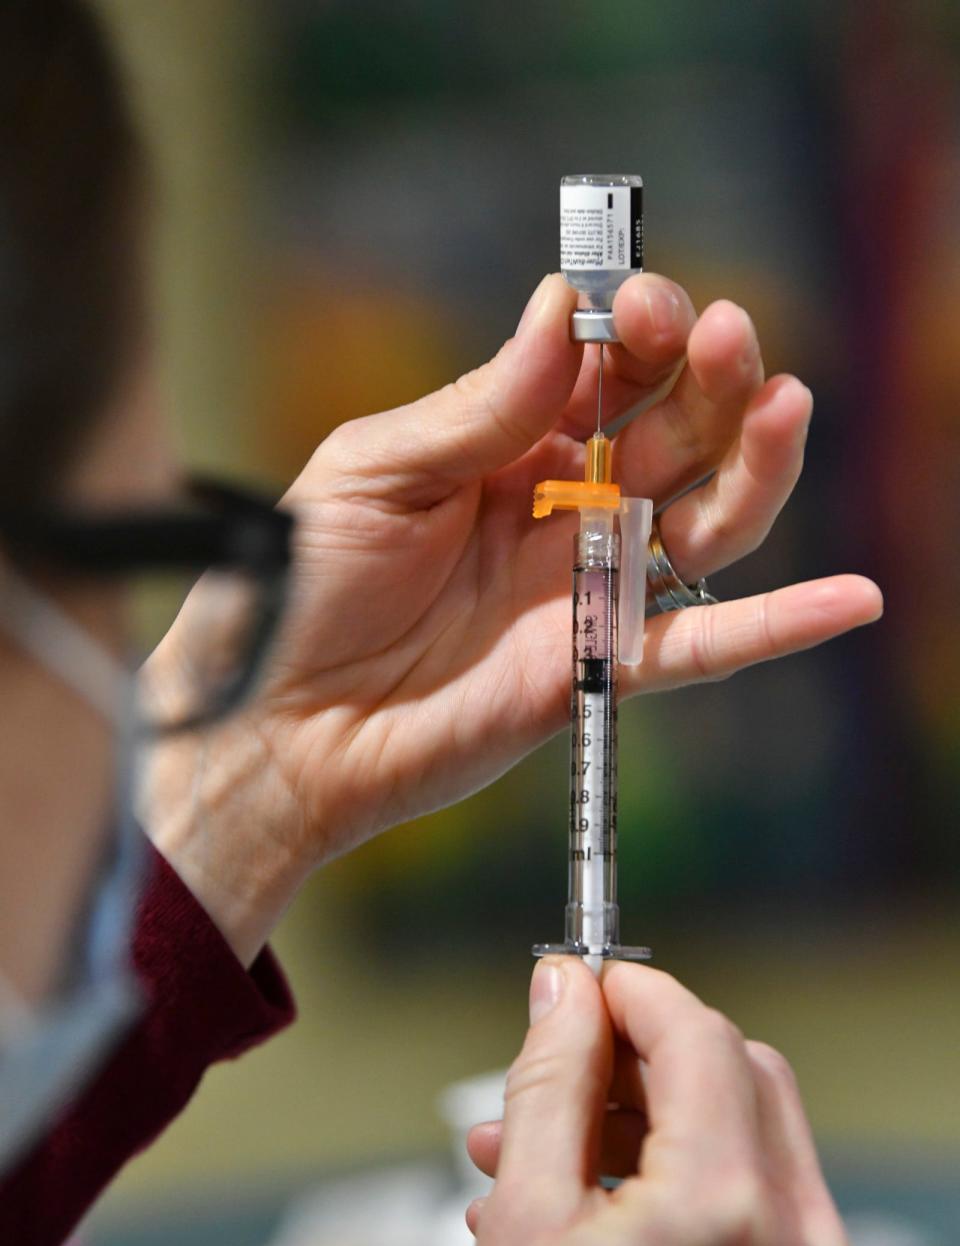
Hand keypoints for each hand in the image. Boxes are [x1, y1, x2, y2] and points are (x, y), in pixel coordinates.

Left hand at [144, 274, 881, 959]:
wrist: (278, 723)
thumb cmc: (301, 587)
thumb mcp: (375, 472)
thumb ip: (479, 407)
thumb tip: (562, 309)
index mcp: (507, 446)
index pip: (604, 374)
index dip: (638, 334)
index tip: (646, 307)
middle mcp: (561, 511)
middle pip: (671, 435)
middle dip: (706, 379)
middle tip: (723, 336)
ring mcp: (587, 590)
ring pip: (705, 522)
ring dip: (755, 466)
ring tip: (784, 405)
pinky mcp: (599, 670)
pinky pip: (702, 648)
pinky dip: (780, 627)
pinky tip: (853, 598)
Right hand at [437, 959, 852, 1245]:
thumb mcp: (526, 1220)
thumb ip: (551, 1082)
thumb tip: (564, 991)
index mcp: (723, 1212)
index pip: (697, 1036)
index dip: (631, 993)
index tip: (577, 984)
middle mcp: (791, 1243)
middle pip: (732, 1071)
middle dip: (637, 1054)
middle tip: (556, 1066)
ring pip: (739, 1127)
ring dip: (643, 1113)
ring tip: (536, 1147)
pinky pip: (744, 1193)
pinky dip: (672, 1171)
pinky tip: (580, 1196)